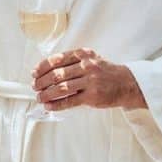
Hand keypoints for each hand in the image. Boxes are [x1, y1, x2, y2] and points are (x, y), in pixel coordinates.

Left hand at [32, 48, 147, 110]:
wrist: (127, 83)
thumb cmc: (106, 72)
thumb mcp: (91, 59)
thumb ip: (73, 62)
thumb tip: (49, 71)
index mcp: (84, 54)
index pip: (58, 59)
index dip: (43, 67)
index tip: (35, 73)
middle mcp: (86, 66)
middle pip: (57, 74)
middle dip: (42, 82)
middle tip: (35, 87)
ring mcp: (90, 81)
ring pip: (61, 88)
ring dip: (47, 94)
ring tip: (40, 98)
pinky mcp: (92, 96)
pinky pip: (70, 101)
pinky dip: (57, 104)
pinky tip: (49, 106)